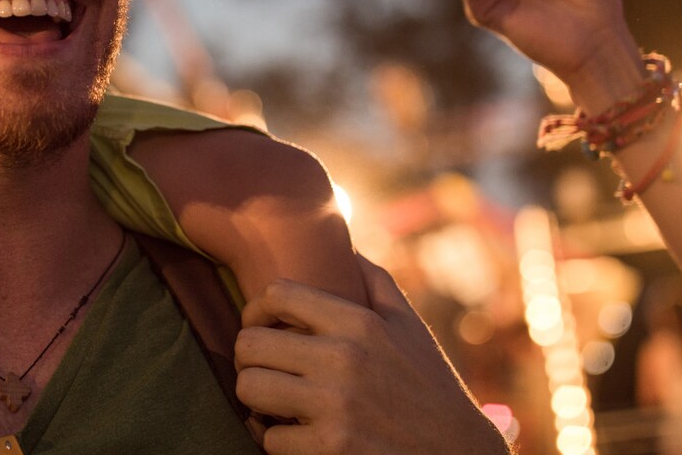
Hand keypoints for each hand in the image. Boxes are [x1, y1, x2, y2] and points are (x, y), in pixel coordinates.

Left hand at [235, 260, 508, 454]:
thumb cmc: (431, 388)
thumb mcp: (411, 327)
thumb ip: (376, 282)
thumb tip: (346, 247)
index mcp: (360, 323)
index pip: (277, 294)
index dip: (257, 310)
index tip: (261, 326)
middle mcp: (344, 359)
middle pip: (250, 345)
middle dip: (251, 359)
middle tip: (264, 369)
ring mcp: (335, 407)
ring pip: (250, 390)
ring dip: (257, 399)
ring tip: (273, 401)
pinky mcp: (330, 449)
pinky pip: (270, 439)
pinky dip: (278, 440)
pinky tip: (295, 435)